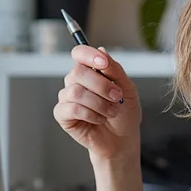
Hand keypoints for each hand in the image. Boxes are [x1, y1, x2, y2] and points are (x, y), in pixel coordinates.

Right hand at [54, 45, 141, 161]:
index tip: (103, 63)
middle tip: (117, 96)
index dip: (88, 55)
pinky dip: (90, 114)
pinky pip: (71, 108)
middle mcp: (76, 81)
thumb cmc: (124, 113)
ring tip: (111, 111)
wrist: (122, 139)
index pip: (79, 53)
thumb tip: (102, 51)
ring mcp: (67, 97)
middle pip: (78, 72)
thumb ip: (115, 69)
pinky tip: (99, 119)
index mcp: (90, 70)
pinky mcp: (62, 115)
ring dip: (99, 103)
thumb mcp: (127, 88)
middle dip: (102, 85)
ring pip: (76, 91)